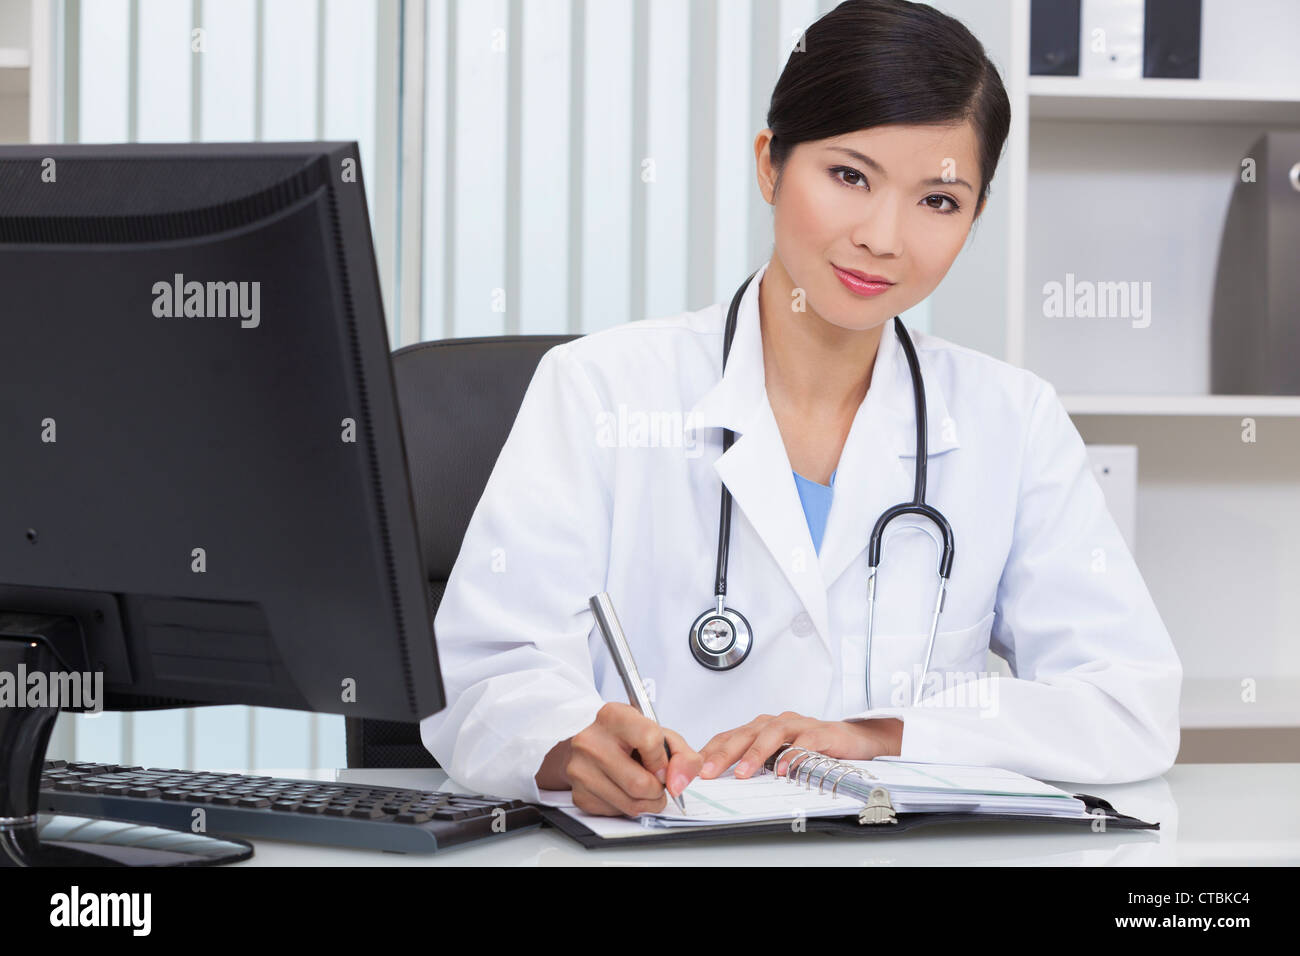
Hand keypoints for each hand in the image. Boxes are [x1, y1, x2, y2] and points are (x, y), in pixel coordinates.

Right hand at [544, 702, 701, 816]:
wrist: (585, 740)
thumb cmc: (624, 736)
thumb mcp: (655, 730)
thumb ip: (681, 754)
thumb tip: (679, 785)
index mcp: (613, 717)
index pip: (650, 740)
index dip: (663, 759)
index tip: (662, 763)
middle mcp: (591, 742)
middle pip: (641, 784)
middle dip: (658, 789)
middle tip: (656, 781)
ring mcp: (581, 770)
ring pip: (632, 805)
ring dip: (647, 802)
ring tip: (641, 784)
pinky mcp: (580, 794)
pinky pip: (617, 813)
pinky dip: (628, 806)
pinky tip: (622, 789)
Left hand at [697, 712, 903, 779]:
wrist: (854, 739)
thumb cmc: (811, 747)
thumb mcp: (777, 756)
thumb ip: (753, 763)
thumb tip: (719, 781)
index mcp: (760, 728)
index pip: (728, 737)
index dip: (707, 753)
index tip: (690, 772)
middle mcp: (776, 723)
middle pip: (744, 734)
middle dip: (722, 754)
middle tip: (705, 773)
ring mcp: (798, 725)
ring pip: (771, 734)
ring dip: (754, 753)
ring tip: (741, 773)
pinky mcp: (821, 733)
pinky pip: (805, 742)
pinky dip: (793, 754)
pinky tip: (783, 769)